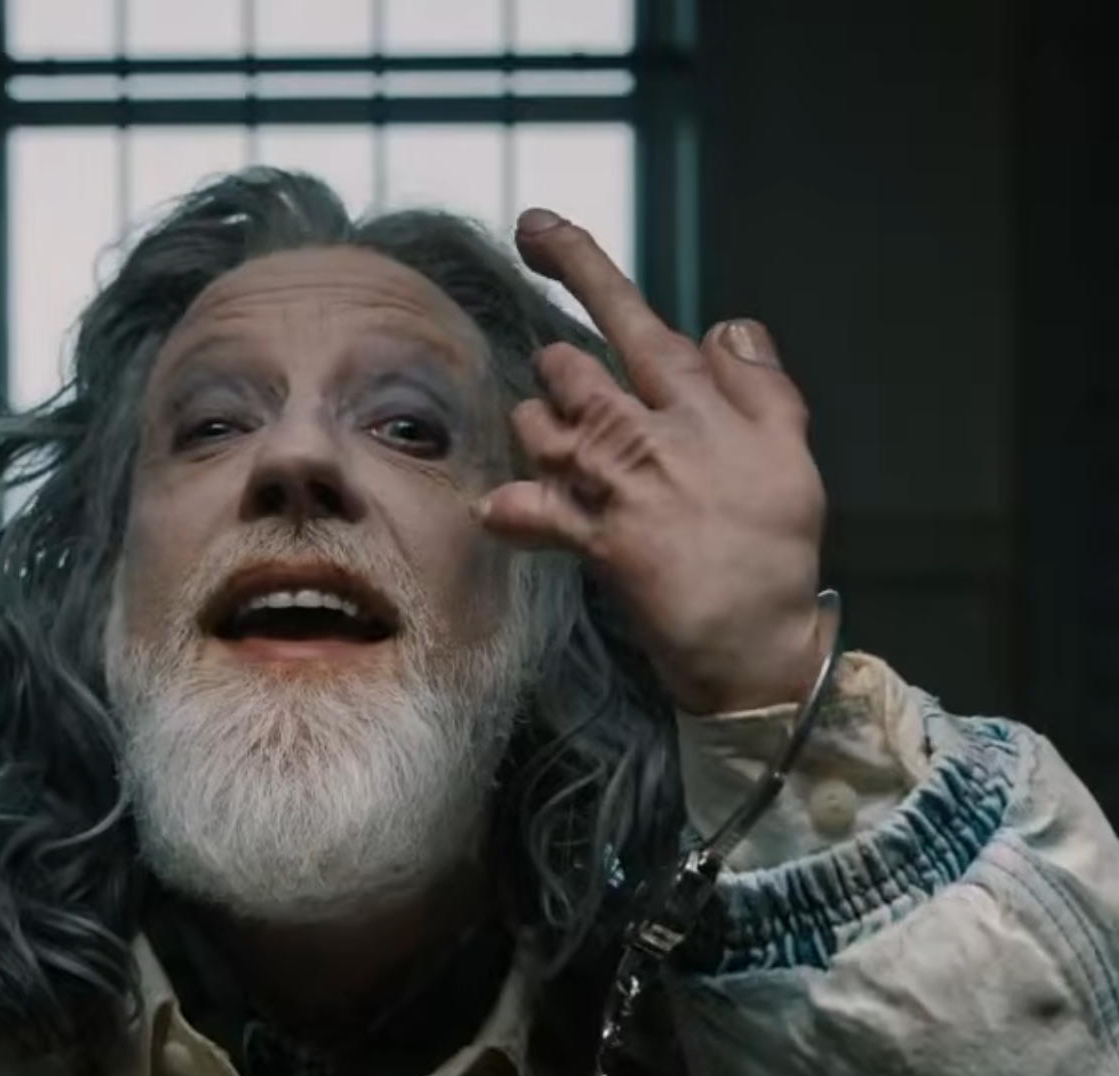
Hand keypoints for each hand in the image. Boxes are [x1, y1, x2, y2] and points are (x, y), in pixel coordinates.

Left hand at [475, 208, 826, 715]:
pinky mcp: (586, 536)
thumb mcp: (791, 446)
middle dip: (559, 373)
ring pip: (537, 426)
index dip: (577, 262)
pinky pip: (523, 509)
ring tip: (559, 448)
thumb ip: (755, 379)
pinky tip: (502, 509)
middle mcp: (639, 431)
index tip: (533, 225)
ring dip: (537, 429)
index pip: (627, 313)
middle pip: (565, 367)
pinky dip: (509, 508)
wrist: (754, 633)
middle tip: (577, 399)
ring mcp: (607, 484)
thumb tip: (725, 325)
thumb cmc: (776, 542)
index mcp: (691, 400)